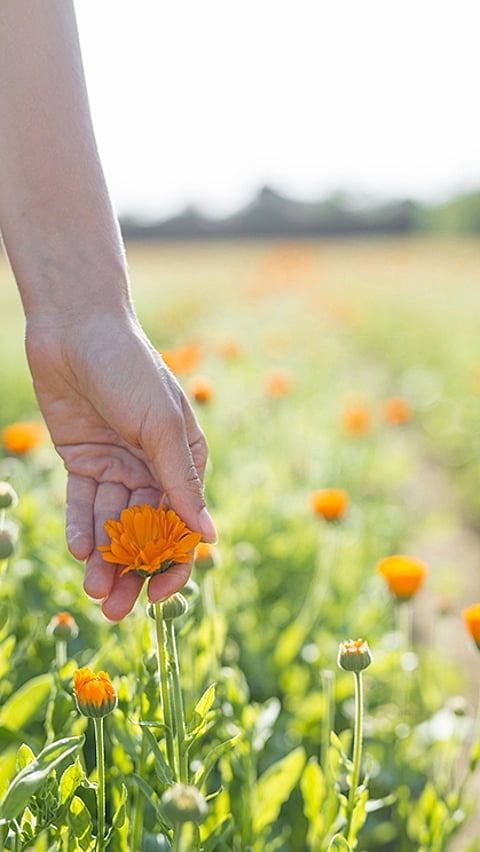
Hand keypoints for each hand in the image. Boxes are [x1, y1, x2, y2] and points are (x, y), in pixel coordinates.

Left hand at [25, 310, 215, 620]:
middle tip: (113, 610)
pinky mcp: (84, 461)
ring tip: (91, 590)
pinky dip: (82, 527)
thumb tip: (210, 538)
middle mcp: (154, 468)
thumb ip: (181, 483)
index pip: (184, 524)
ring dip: (103, 559)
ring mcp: (118, 466)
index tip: (156, 598)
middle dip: (132, 571)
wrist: (76, 329)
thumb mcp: (160, 427)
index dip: (174, 564)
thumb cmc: (130, 370)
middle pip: (146, 532)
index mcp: (185, 460)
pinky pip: (84, 503)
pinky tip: (77, 550)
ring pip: (113, 525)